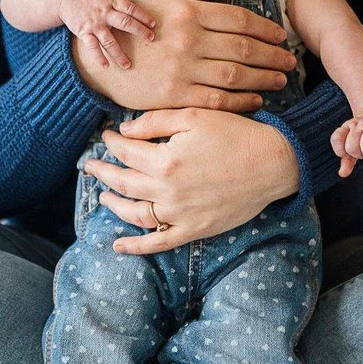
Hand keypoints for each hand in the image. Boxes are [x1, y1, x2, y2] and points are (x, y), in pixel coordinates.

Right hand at [59, 0, 156, 69]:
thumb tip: (134, 6)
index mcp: (111, 0)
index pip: (130, 8)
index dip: (143, 16)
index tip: (153, 24)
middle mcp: (103, 12)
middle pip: (124, 22)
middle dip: (139, 31)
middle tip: (151, 38)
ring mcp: (93, 23)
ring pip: (108, 40)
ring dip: (119, 53)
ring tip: (128, 65)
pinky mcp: (83, 32)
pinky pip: (92, 46)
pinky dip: (98, 56)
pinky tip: (105, 66)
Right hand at [69, 0, 296, 112]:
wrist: (97, 61)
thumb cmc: (130, 25)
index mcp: (188, 13)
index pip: (239, 19)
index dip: (265, 29)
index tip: (281, 37)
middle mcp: (188, 40)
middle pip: (244, 48)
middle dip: (272, 56)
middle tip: (289, 62)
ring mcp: (182, 69)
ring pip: (235, 74)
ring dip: (264, 78)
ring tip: (280, 80)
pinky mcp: (175, 95)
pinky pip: (217, 99)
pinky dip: (242, 101)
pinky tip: (256, 100)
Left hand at [81, 108, 300, 254]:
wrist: (273, 163)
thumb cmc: (236, 134)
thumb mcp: (194, 116)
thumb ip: (155, 122)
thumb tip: (124, 131)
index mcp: (165, 160)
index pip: (125, 152)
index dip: (112, 142)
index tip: (107, 136)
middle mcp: (167, 190)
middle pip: (123, 182)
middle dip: (103, 172)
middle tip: (90, 165)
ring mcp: (180, 214)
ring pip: (134, 213)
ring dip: (113, 205)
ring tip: (102, 196)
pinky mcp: (194, 229)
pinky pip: (159, 242)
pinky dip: (136, 247)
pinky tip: (118, 247)